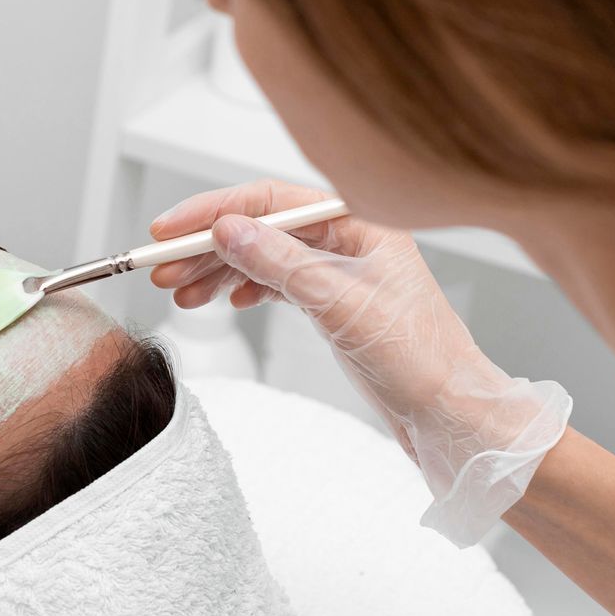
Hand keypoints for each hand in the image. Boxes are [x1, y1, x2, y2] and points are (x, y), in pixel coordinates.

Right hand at [150, 179, 570, 545]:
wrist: (452, 414)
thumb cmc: (422, 360)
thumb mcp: (341, 306)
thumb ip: (280, 264)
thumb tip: (228, 229)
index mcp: (360, 222)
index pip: (270, 200)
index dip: (213, 212)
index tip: (169, 230)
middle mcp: (349, 239)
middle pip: (260, 227)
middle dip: (206, 246)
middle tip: (161, 269)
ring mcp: (341, 271)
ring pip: (263, 256)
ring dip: (218, 271)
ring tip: (180, 291)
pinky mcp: (335, 302)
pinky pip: (276, 281)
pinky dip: (245, 288)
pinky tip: (225, 300)